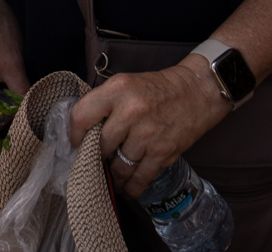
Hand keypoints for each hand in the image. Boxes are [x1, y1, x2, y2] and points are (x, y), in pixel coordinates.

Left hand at [67, 57, 229, 198]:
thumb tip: (84, 132)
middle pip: (100, 146)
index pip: (81, 116)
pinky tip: (126, 188)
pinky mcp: (162, 152)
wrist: (197, 92)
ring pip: (118, 167)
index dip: (74, 134)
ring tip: (111, 176)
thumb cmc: (158, 88)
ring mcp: (148, 134)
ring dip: (113, 175)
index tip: (76, 142)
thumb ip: (104, 104)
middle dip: (96, 157)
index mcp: (118, 90)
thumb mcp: (126, 83)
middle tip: (94, 162)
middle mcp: (131, 111)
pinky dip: (131, 188)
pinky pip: (139, 178)